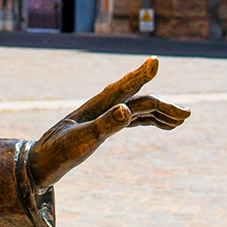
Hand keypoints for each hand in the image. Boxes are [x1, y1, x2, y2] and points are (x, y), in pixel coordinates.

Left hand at [28, 57, 188, 186]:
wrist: (39, 165)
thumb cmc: (57, 153)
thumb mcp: (82, 140)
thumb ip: (105, 125)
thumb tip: (127, 110)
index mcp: (98, 106)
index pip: (126, 88)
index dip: (142, 75)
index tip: (156, 62)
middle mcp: (104, 107)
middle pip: (140, 101)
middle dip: (164, 105)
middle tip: (187, 115)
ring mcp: (105, 116)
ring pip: (139, 109)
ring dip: (160, 112)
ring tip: (181, 120)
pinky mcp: (104, 127)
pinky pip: (133, 119)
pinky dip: (149, 120)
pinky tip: (160, 125)